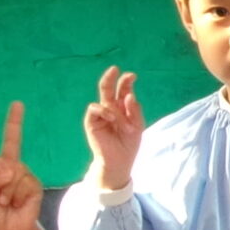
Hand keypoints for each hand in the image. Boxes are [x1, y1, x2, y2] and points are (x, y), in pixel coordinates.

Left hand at [0, 105, 47, 229]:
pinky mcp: (33, 183)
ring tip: (5, 202)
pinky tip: (17, 203)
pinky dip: (18, 193)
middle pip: (11, 142)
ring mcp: (21, 174)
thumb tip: (6, 165)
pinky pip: (25, 181)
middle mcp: (6, 168)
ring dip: (7, 189)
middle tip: (18, 104)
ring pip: (14, 169)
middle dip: (14, 123)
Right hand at [83, 66, 142, 189]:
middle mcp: (110, 108)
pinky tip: (111, 118)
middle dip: (111, 78)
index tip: (132, 75)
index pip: (123, 90)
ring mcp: (100, 114)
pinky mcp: (91, 121)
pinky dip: (103, 111)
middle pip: (108, 89)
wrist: (118, 160)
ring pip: (103, 99)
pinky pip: (94, 109)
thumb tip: (129, 95)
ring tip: (121, 122)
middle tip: (114, 69)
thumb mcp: (137, 125)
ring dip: (114, 108)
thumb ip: (134, 110)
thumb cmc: (129, 143)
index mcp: (123, 107)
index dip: (126, 81)